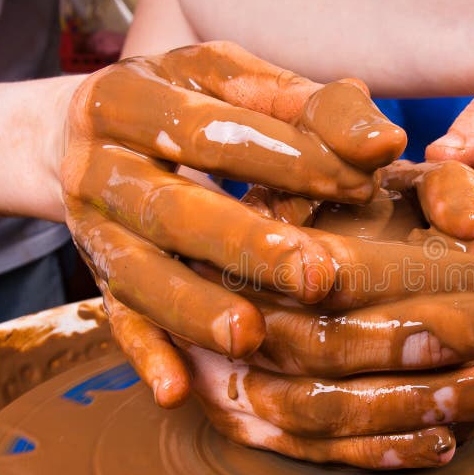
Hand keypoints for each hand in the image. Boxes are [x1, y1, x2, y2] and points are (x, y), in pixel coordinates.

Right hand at [61, 41, 405, 405]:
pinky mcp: (98, 280)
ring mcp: (93, 231)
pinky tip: (178, 392)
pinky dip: (148, 356)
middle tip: (315, 275)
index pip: (212, 132)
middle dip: (243, 244)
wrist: (89, 134)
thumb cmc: (189, 104)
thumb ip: (308, 105)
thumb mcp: (235, 82)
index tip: (364, 179)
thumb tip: (384, 141)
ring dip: (194, 310)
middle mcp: (97, 169)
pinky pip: (117, 322)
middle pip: (170, 210)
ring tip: (250, 336)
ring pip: (139, 277)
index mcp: (127, 100)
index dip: (289, 156)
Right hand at [176, 167, 473, 468]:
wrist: (264, 263)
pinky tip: (444, 441)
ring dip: (409, 404)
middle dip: (416, 344)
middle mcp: (229, 312)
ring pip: (320, 407)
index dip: (405, 280)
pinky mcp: (246, 425)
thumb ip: (439, 188)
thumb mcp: (394, 180)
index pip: (328, 269)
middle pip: (323, 343)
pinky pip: (310, 451)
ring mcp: (228, 379)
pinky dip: (379, 450)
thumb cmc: (347, 212)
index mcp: (253, 239)